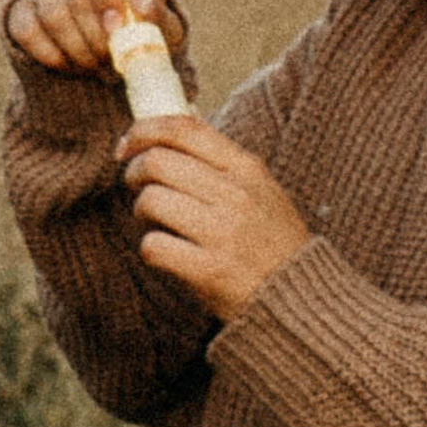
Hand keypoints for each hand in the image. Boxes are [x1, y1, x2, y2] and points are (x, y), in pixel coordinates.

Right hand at [3, 0, 189, 75]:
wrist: (113, 52)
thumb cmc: (143, 34)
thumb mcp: (163, 31)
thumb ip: (157, 16)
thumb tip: (138, 3)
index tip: (117, 24)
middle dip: (94, 34)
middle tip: (109, 59)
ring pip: (51, 11)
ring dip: (74, 47)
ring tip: (93, 65)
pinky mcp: (25, 10)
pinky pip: (25, 28)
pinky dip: (48, 53)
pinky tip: (67, 65)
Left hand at [118, 119, 313, 322]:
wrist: (299, 297)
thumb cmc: (272, 241)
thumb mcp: (260, 189)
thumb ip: (221, 161)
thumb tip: (169, 132)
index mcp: (247, 168)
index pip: (184, 129)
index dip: (145, 130)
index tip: (127, 145)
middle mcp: (235, 195)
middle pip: (158, 161)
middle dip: (134, 171)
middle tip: (134, 185)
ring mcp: (223, 233)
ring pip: (151, 200)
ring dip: (141, 210)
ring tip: (153, 221)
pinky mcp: (209, 270)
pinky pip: (154, 246)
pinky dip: (151, 249)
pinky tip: (165, 253)